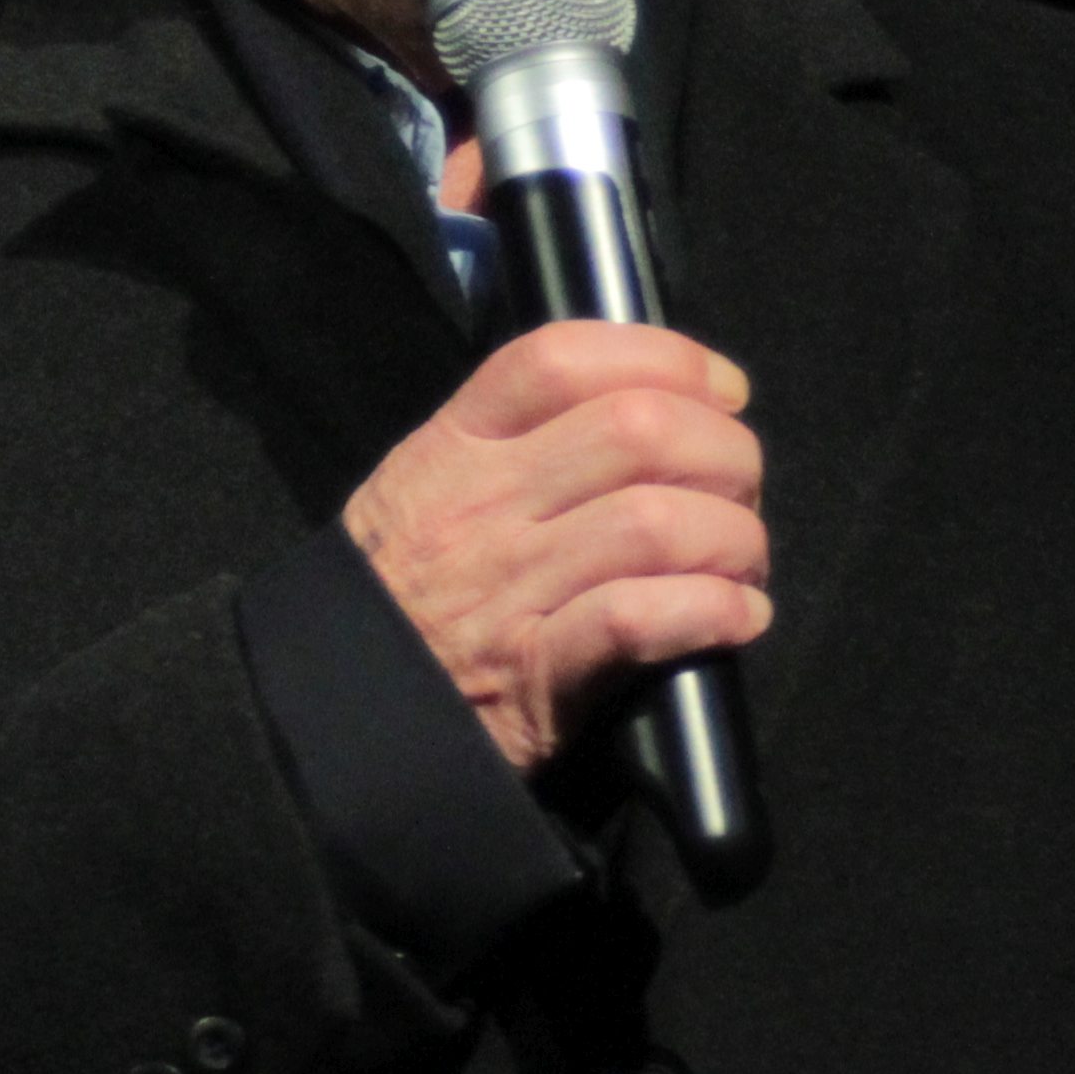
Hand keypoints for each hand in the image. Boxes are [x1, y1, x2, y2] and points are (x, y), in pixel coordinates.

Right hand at [343, 321, 770, 772]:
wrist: (332, 716)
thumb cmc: (401, 594)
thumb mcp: (428, 486)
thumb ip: (518, 439)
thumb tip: (646, 403)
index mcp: (455, 447)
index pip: (561, 358)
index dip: (665, 357)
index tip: (722, 388)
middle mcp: (483, 506)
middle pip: (637, 431)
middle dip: (725, 451)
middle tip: (740, 488)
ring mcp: (507, 590)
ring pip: (653, 523)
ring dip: (731, 538)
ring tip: (741, 561)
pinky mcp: (533, 676)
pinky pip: (639, 620)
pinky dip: (711, 611)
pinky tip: (737, 616)